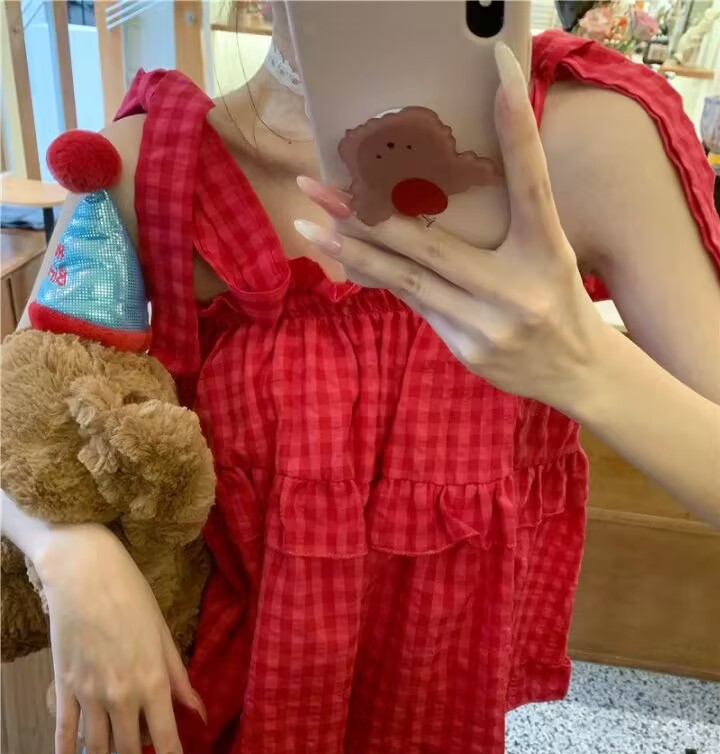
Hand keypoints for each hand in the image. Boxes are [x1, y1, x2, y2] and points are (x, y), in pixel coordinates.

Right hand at [34, 524, 204, 753]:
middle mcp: (121, 696)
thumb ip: (181, 680)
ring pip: (96, 752)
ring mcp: (88, 695)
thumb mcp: (165, 637)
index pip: (168, 744)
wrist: (84, 575)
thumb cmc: (133, 599)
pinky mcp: (65, 688)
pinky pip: (64, 735)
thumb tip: (200, 714)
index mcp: (152, 684)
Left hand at [295, 42, 610, 416]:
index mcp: (546, 251)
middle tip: (319, 186)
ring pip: (407, 280)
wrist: (577, 371)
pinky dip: (381, 277)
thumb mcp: (551, 250)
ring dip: (353, 251)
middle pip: (430, 244)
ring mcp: (486, 326)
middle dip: (367, 214)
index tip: (503, 74)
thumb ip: (518, 209)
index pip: (532, 181)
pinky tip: (346, 256)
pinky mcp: (466, 350)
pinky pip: (414, 304)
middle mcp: (515, 289)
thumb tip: (462, 164)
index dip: (519, 130)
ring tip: (310, 225)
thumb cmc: (559, 298)